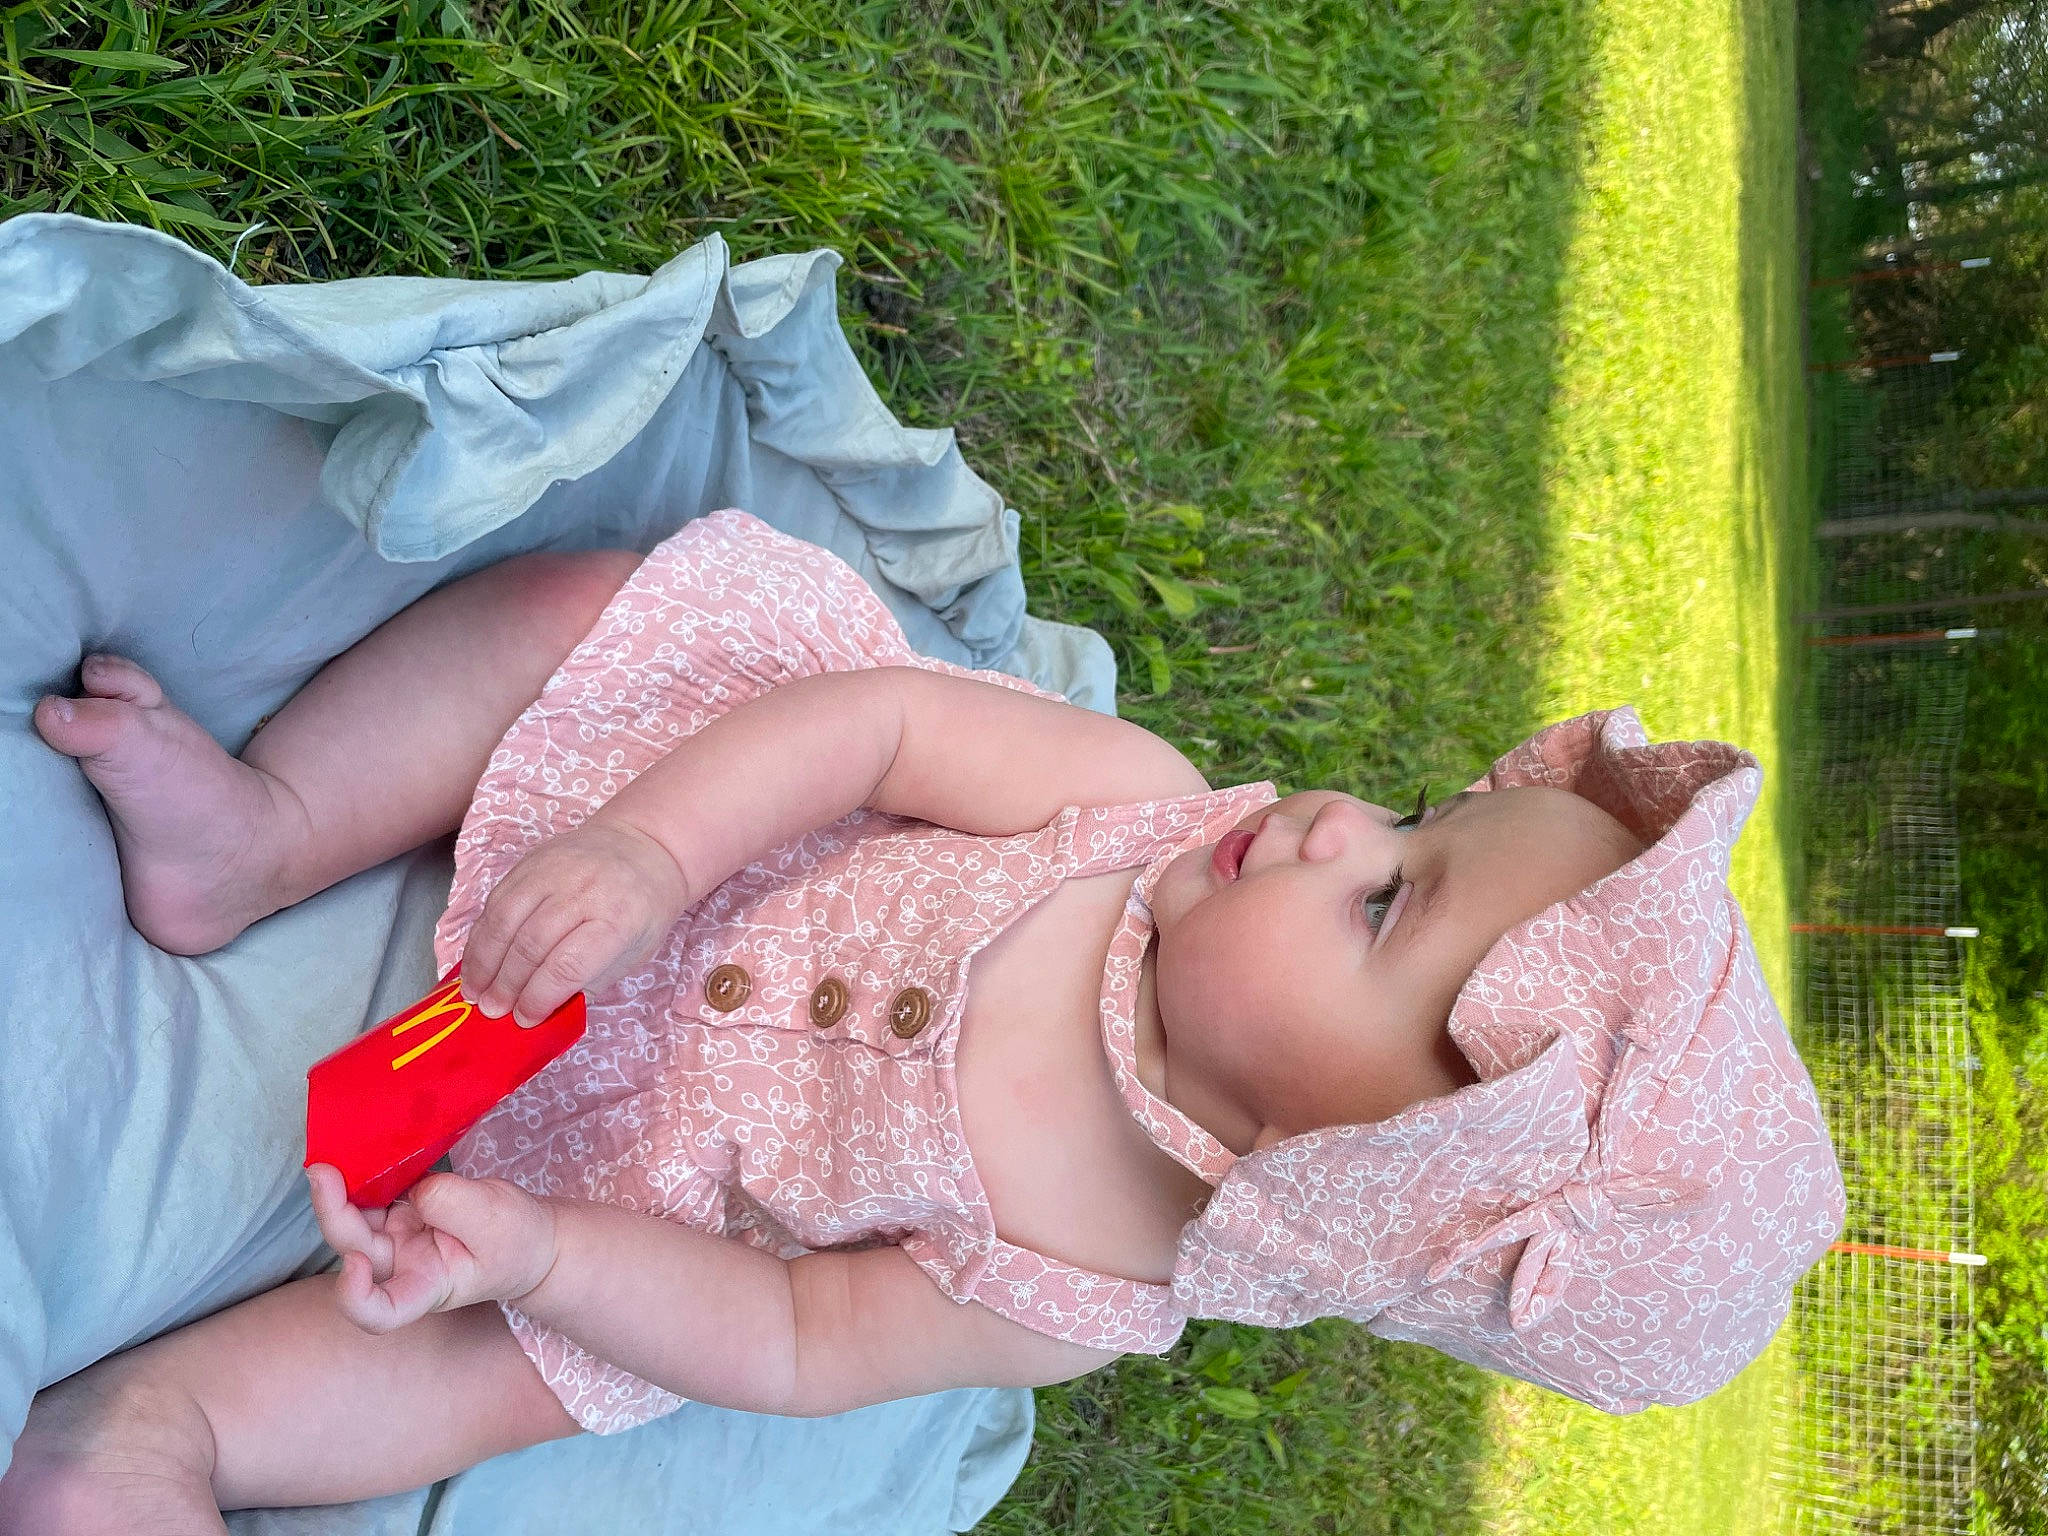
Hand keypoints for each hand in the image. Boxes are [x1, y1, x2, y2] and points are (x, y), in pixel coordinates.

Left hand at [307, 1163, 558, 1332]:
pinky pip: (372, 1196)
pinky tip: (360, 1153)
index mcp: (426, 1285)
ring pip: (354, 1219)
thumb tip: (411, 1187)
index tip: (354, 1263)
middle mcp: (401, 1266)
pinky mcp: (400, 1214)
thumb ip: (451, 1204)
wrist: (527, 1237)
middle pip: (354, 1249)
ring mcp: (397, 1239)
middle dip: (333, 1212)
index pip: (380, 1311)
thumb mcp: (495, 1223)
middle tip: (323, 1171)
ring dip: (339, 1190)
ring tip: (338, 1154)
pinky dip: (363, 1176)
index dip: (355, 1295)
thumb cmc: (517, 1242)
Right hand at [459, 816, 688, 1027]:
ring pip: (504, 920)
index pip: (567, 966)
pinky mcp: (530, 861)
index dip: (539, 997)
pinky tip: (476, 960)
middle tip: (493, 1011)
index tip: (525, 1019)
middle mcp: (582, 891)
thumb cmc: (644, 906)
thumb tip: (543, 1008)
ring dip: (483, 962)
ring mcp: (553, 871)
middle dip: (507, 985)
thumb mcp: (635, 951)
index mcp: (618, 918)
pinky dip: (481, 935)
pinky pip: (496, 900)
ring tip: (473, 992)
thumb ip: (590, 978)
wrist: (645, 842)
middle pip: (530, 944)